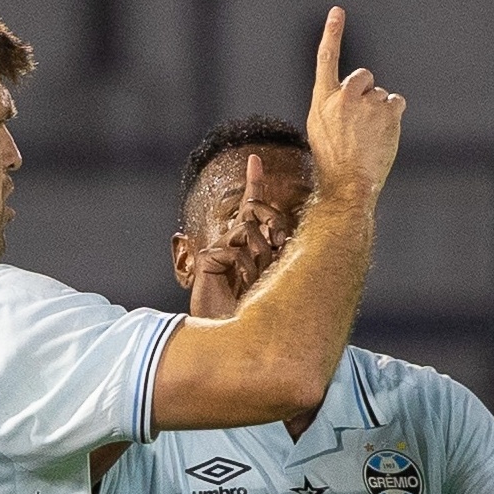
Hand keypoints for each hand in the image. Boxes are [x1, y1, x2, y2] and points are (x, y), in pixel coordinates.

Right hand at [193, 155, 289, 312]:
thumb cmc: (260, 307)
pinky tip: (238, 287)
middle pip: (255, 210)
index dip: (254, 182)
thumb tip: (286, 232)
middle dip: (274, 222)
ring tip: (254, 282)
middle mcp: (233, 242)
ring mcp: (219, 249)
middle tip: (282, 245)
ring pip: (249, 231)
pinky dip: (244, 269)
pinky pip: (235, 250)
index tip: (255, 159)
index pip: (251, 207)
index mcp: (250, 243)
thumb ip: (278, 251)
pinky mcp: (208, 258)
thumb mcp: (276, 274)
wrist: (238, 334)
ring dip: (261, 257)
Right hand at [306, 7, 403, 200]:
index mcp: (321, 99)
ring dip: (380, 110)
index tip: (338, 11)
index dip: (332, 33)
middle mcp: (343, 96)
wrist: (348, 184)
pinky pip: (396, 101)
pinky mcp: (388, 111)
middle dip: (366, 92)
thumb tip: (353, 90)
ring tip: (370, 136)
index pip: (326, 58)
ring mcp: (366, 103)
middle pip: (364, 76)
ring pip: (381, 94)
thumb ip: (332, 103)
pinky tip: (384, 133)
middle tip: (361, 122)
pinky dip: (394, 115)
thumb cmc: (333, 159)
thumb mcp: (320, 127)